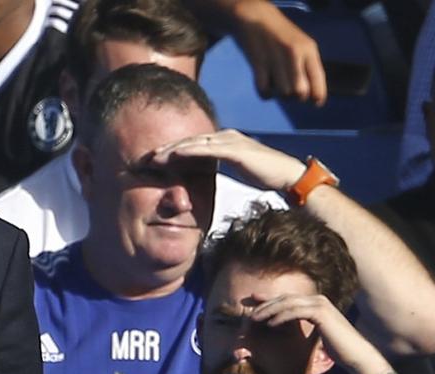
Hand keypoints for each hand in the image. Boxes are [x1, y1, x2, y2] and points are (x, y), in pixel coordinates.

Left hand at [150, 129, 305, 192]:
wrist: (289, 176)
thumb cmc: (265, 175)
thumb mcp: (237, 169)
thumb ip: (221, 166)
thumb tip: (204, 172)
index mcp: (225, 140)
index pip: (192, 144)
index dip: (171, 151)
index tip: (153, 160)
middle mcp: (225, 136)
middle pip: (189, 141)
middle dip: (165, 149)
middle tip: (145, 158)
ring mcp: (230, 141)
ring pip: (194, 144)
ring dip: (171, 150)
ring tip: (152, 158)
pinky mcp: (236, 150)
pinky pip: (207, 149)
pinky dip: (189, 151)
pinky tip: (173, 156)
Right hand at [230, 0, 325, 105]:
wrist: (255, 19)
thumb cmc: (280, 35)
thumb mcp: (300, 45)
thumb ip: (307, 66)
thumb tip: (311, 94)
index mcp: (308, 49)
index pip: (318, 79)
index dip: (318, 95)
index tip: (316, 103)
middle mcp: (295, 54)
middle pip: (300, 92)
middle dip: (295, 97)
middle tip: (290, 91)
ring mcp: (276, 58)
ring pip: (283, 93)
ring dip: (279, 95)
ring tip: (276, 85)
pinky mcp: (258, 63)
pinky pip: (264, 91)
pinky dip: (265, 94)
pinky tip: (265, 85)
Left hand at [249, 293, 385, 373]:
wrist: (356, 355)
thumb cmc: (337, 348)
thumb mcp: (316, 334)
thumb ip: (304, 327)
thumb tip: (288, 329)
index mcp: (317, 303)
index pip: (288, 298)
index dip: (269, 299)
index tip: (253, 301)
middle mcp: (318, 300)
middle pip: (285, 298)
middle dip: (265, 303)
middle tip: (248, 308)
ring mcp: (320, 304)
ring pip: (287, 303)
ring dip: (269, 310)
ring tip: (254, 318)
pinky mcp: (321, 313)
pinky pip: (295, 312)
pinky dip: (281, 317)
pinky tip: (270, 324)